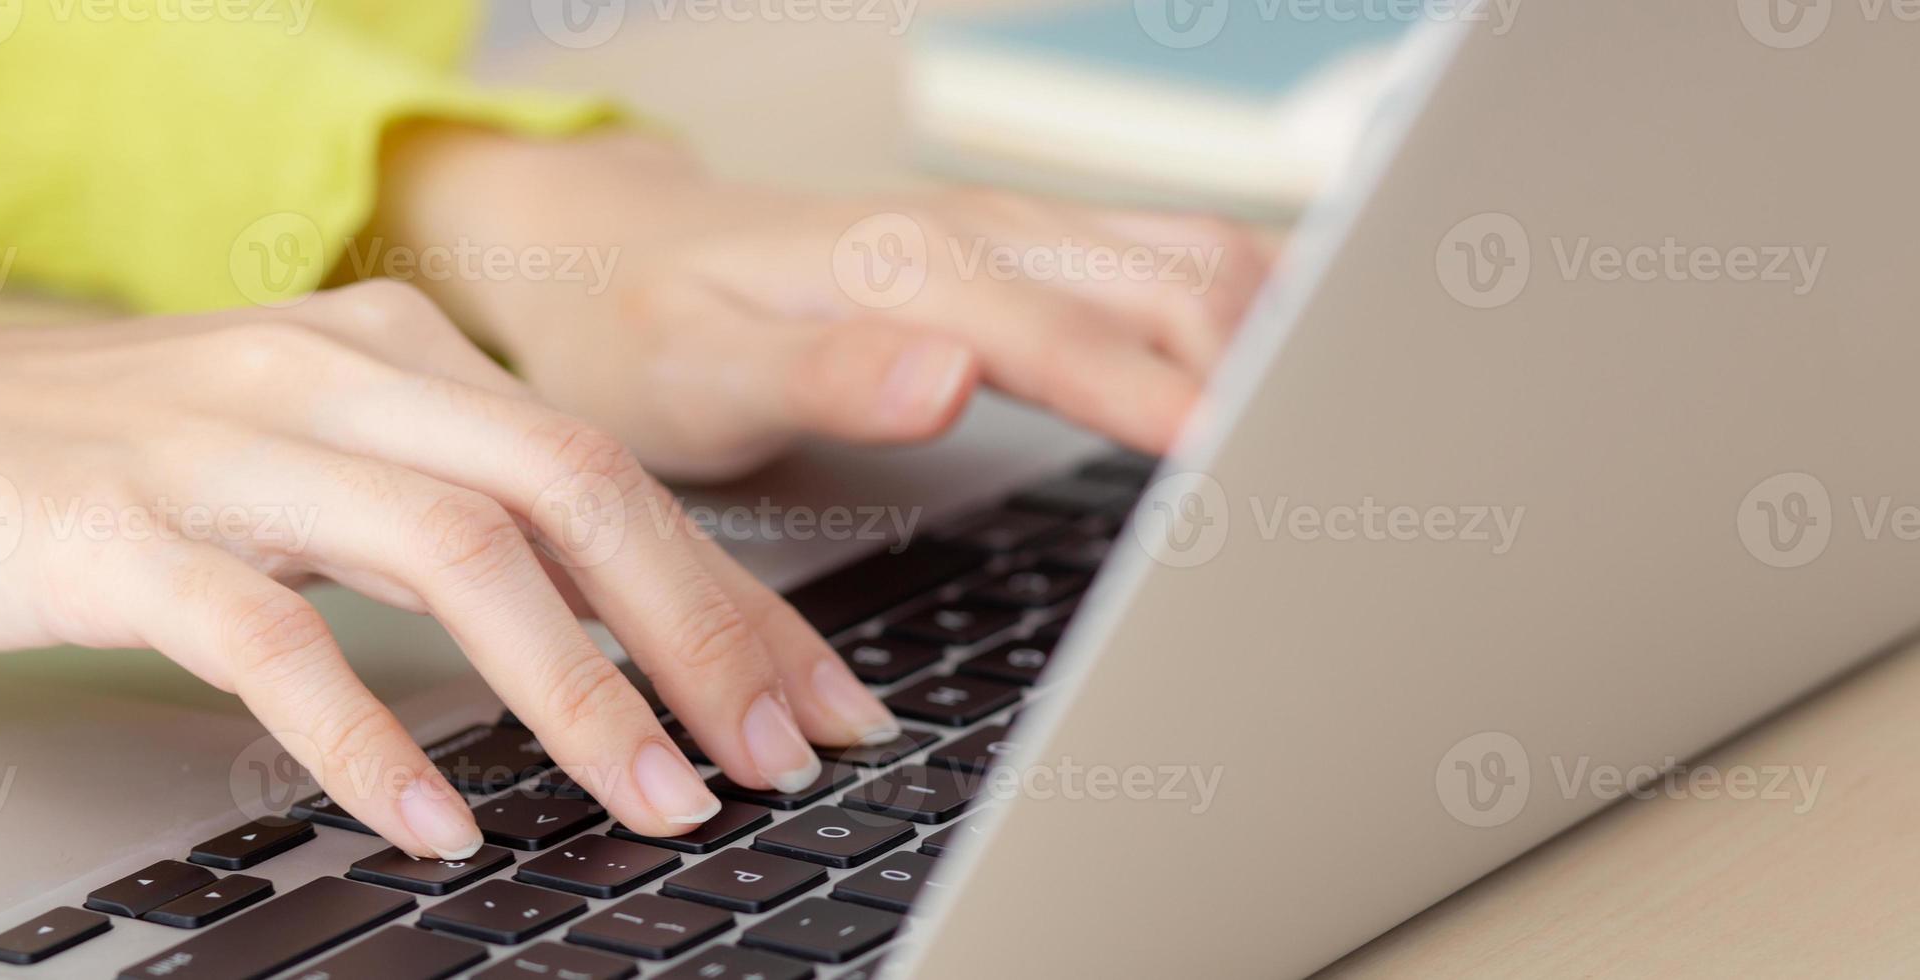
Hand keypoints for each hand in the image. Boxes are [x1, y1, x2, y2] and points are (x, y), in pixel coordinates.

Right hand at [0, 281, 897, 857]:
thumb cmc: (78, 464)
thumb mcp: (291, 456)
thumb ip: (432, 511)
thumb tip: (602, 631)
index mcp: (389, 349)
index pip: (609, 470)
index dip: (733, 595)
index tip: (815, 702)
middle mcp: (324, 370)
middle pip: (571, 487)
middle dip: (699, 634)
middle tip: (774, 761)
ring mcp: (216, 441)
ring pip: (453, 548)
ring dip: (574, 690)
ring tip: (651, 802)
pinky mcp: (106, 529)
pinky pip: (271, 633)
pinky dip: (368, 733)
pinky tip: (435, 815)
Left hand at [369, 129, 1274, 479]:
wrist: (611, 257)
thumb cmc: (646, 330)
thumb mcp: (699, 374)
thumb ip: (826, 376)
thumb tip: (951, 376)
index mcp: (911, 267)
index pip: (1083, 343)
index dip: (1180, 408)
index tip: (1263, 475)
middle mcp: (984, 232)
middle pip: (1179, 289)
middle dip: (1278, 375)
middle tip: (1358, 483)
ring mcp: (1018, 233)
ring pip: (1201, 257)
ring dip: (1290, 331)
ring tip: (1368, 426)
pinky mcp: (1032, 250)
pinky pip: (1180, 256)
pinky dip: (1262, 304)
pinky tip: (1308, 353)